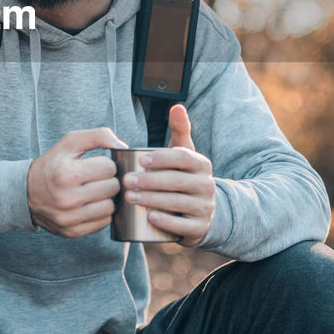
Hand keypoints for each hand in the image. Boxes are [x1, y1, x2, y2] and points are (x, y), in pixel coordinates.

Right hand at [27, 128, 125, 237]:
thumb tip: (123, 146)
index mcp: (67, 174)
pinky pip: (104, 223)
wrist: (26, 193)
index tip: (95, 166)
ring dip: (106, 198)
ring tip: (94, 192)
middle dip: (108, 180)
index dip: (105, 164)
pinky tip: (90, 205)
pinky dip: (101, 213)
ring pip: (111, 207)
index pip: (109, 168)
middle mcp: (68, 198)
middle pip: (113, 187)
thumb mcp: (70, 143)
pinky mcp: (72, 231)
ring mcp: (70, 218)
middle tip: (95, 179)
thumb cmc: (52, 165)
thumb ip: (98, 136)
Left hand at [122, 105, 214, 245]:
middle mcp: (207, 185)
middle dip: (150, 181)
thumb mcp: (184, 154)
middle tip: (126, 181)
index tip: (139, 161)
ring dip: (152, 200)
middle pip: (177, 182)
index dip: (162, 158)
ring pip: (178, 203)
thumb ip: (180, 130)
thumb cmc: (184, 178)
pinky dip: (167, 222)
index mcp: (201, 165)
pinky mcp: (199, 228)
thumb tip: (177, 106)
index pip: (183, 158)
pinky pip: (184, 225)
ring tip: (129, 197)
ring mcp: (205, 208)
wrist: (201, 214)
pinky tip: (149, 217)